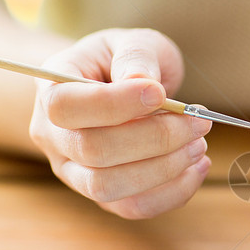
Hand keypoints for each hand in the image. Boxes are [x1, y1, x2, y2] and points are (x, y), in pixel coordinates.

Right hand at [29, 28, 211, 218]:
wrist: (119, 87)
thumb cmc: (124, 61)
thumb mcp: (132, 41)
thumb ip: (136, 56)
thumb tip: (142, 83)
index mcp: (50, 89)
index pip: (67, 106)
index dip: (115, 104)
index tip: (160, 92)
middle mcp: (53, 136)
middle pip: (92, 151)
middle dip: (155, 139)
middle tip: (198, 123)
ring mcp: (73, 171)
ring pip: (108, 187)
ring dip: (164, 170)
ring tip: (198, 144)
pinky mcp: (103, 195)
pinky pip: (132, 207)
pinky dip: (172, 193)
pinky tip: (197, 167)